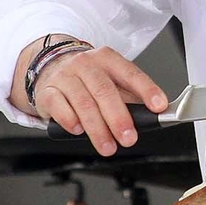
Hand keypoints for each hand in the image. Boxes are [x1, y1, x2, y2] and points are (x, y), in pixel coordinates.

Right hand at [31, 45, 166, 155]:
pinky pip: (58, 106)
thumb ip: (130, 96)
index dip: (147, 90)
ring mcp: (64, 76)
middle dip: (119, 118)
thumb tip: (151, 115)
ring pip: (83, 103)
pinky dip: (70, 121)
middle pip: (105, 91)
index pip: (130, 73)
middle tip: (129, 138)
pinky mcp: (47, 91)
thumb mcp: (110, 79)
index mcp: (107, 58)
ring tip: (108, 146)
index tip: (159, 106)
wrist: (49, 66)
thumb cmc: (87, 77)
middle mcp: (85, 64)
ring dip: (97, 129)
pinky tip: (78, 130)